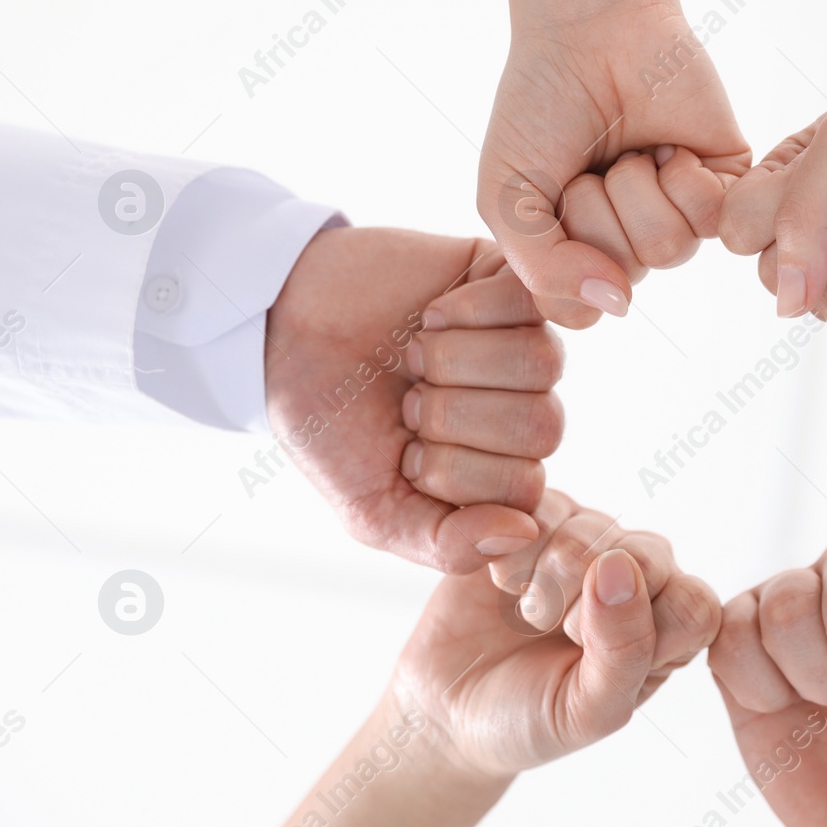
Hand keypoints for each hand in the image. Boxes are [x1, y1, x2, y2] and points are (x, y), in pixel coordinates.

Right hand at [265, 227, 562, 573]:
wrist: (284, 334)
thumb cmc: (330, 427)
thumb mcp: (372, 510)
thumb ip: (445, 542)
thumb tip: (523, 532)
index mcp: (502, 473)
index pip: (525, 490)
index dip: (454, 472)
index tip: (404, 454)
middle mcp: (525, 410)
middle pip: (543, 427)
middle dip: (452, 416)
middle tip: (406, 399)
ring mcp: (526, 343)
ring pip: (542, 363)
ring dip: (457, 361)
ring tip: (414, 356)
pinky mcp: (513, 284)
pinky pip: (531, 300)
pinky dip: (467, 311)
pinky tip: (430, 316)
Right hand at [391, 490, 718, 778]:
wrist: (448, 707)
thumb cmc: (530, 718)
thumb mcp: (586, 710)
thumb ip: (624, 651)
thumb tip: (620, 568)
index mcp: (669, 633)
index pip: (694, 605)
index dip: (640, 625)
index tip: (587, 653)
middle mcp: (641, 580)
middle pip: (651, 553)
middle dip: (589, 597)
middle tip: (548, 628)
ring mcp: (592, 543)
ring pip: (595, 527)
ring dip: (547, 577)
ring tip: (524, 613)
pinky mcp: (541, 518)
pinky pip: (544, 506)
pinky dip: (514, 548)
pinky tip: (498, 580)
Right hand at [478, 0, 749, 327]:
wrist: (587, 30)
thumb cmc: (540, 106)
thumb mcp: (507, 196)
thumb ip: (542, 268)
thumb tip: (618, 303)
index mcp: (580, 256)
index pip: (578, 311)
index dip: (557, 261)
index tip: (542, 200)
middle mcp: (632, 246)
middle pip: (623, 279)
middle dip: (592, 211)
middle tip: (585, 163)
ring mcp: (680, 218)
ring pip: (666, 250)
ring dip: (633, 189)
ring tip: (626, 151)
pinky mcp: (724, 186)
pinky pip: (709, 220)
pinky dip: (679, 176)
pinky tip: (664, 145)